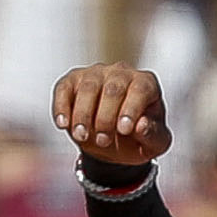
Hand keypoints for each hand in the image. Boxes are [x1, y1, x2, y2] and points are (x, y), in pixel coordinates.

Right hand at [50, 64, 171, 163]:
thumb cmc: (139, 137)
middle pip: (113, 89)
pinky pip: (64, 89)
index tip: (123, 130)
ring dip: (83, 114)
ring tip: (81, 137)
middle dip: (105, 117)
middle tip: (103, 142)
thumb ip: (152, 135)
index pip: (140, 89)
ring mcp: (96, 74)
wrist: (116, 140)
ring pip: (88, 87)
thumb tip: (141, 125)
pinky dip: (61, 107)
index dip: (131, 108)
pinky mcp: (73, 81)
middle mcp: (121, 73)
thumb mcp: (154, 143)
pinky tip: (63, 125)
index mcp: (146, 83)